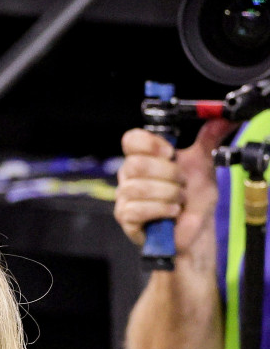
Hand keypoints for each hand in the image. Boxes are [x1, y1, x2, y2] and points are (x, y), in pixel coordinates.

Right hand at [114, 119, 237, 252]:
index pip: (131, 140)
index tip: (170, 153)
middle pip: (136, 164)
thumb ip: (209, 139)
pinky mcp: (125, 217)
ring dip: (169, 194)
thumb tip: (223, 118)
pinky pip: (138, 208)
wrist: (196, 230)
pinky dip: (161, 209)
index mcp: (143, 158)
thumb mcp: (204, 164)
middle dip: (169, 175)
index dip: (151, 144)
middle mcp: (129, 175)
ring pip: (139, 187)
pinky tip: (172, 212)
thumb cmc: (194, 200)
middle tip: (181, 184)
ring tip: (179, 201)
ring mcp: (124, 197)